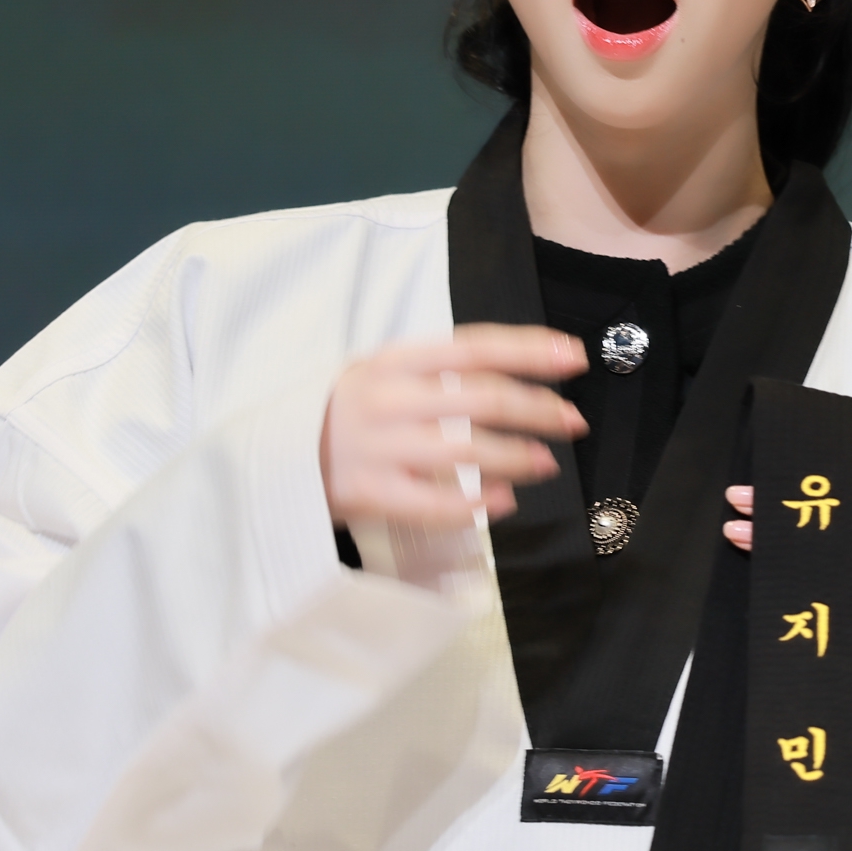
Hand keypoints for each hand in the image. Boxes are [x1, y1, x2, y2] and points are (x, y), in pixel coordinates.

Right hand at [320, 324, 587, 530]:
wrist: (277, 458)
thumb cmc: (351, 413)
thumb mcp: (387, 376)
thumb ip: (443, 373)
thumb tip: (523, 378)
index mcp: (396, 359)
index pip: (475, 347)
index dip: (529, 350)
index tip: (574, 357)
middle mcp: (388, 397)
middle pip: (480, 398)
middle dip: (537, 409)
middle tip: (574, 421)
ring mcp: (377, 446)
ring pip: (464, 449)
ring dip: (516, 457)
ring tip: (547, 463)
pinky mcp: (369, 493)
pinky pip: (432, 503)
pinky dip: (474, 503)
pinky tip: (504, 502)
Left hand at [722, 455, 851, 721]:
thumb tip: (802, 481)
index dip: (823, 470)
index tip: (780, 464)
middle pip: (842, 520)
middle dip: (785, 508)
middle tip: (740, 498)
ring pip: (829, 561)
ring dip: (776, 545)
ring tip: (736, 532)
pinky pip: (826, 605)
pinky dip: (788, 590)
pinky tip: (761, 580)